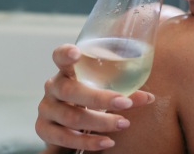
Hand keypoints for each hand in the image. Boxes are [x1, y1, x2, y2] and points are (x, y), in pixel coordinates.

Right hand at [35, 44, 154, 151]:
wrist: (64, 127)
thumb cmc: (85, 102)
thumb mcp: (100, 93)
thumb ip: (122, 92)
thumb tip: (150, 98)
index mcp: (65, 72)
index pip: (59, 57)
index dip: (65, 53)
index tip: (77, 51)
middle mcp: (52, 88)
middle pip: (70, 90)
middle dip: (100, 98)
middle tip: (125, 103)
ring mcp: (46, 109)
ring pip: (71, 116)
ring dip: (101, 122)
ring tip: (123, 123)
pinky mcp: (44, 129)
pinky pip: (65, 137)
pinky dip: (88, 141)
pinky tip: (107, 142)